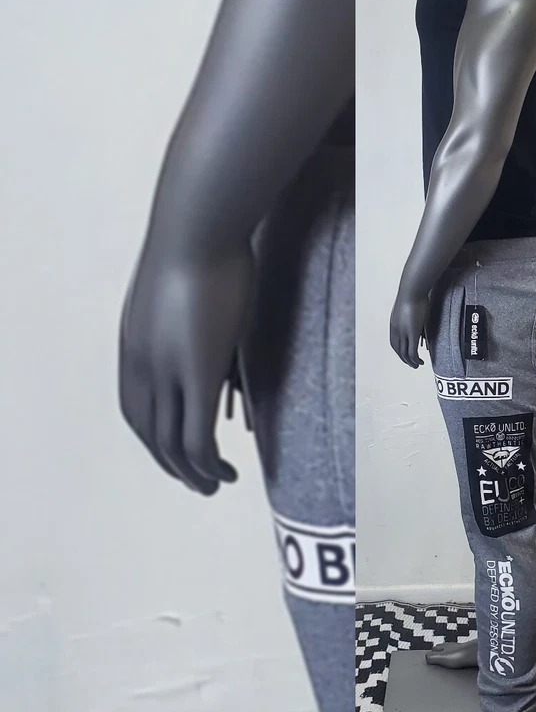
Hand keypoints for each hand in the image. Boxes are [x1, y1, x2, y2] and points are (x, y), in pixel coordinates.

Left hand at [118, 241, 254, 494]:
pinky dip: (207, 463)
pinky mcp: (197, 372)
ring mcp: (166, 370)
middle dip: (170, 464)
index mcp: (134, 344)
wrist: (198, 226)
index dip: (155, 438)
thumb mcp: (186, 287)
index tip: (178, 450)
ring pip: (171, 443)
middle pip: (148, 432)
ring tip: (215, 486)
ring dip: (192, 472)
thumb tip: (214, 331)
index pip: (135, 408)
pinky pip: (196, 435)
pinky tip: (224, 472)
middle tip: (197, 482)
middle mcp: (142, 364)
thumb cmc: (200, 242)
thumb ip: (193, 316)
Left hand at [389, 288, 428, 368]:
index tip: (405, 354)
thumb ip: (411, 313)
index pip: (394, 342)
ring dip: (410, 361)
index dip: (399, 350)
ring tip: (417, 366)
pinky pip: (412, 352)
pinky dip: (415, 359)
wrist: (412, 290)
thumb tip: (417, 314)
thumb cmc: (413, 293)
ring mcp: (403, 332)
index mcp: (394, 323)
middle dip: (404, 359)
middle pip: (398, 349)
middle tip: (411, 364)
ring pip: (404, 353)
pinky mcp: (412, 333)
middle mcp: (396, 330)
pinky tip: (419, 362)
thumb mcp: (409, 305)